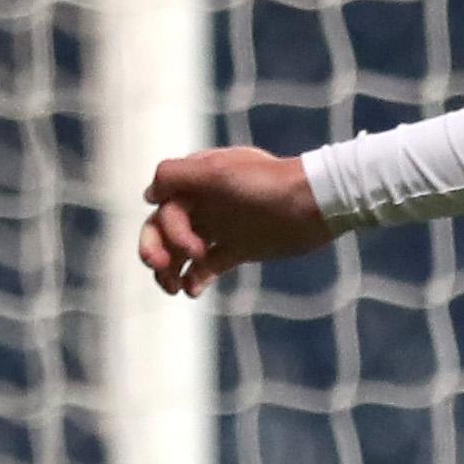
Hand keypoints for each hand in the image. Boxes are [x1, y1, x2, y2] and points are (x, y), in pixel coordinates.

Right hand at [137, 149, 328, 296]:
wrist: (315, 204)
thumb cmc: (268, 185)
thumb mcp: (219, 172)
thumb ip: (178, 176)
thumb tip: (148, 195)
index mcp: (197, 180)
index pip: (162, 206)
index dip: (165, 229)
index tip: (192, 247)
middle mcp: (205, 201)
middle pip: (162, 229)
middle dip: (155, 249)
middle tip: (162, 269)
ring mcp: (221, 226)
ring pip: (180, 250)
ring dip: (169, 269)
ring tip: (174, 288)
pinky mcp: (237, 248)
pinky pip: (205, 267)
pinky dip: (194, 279)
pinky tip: (192, 290)